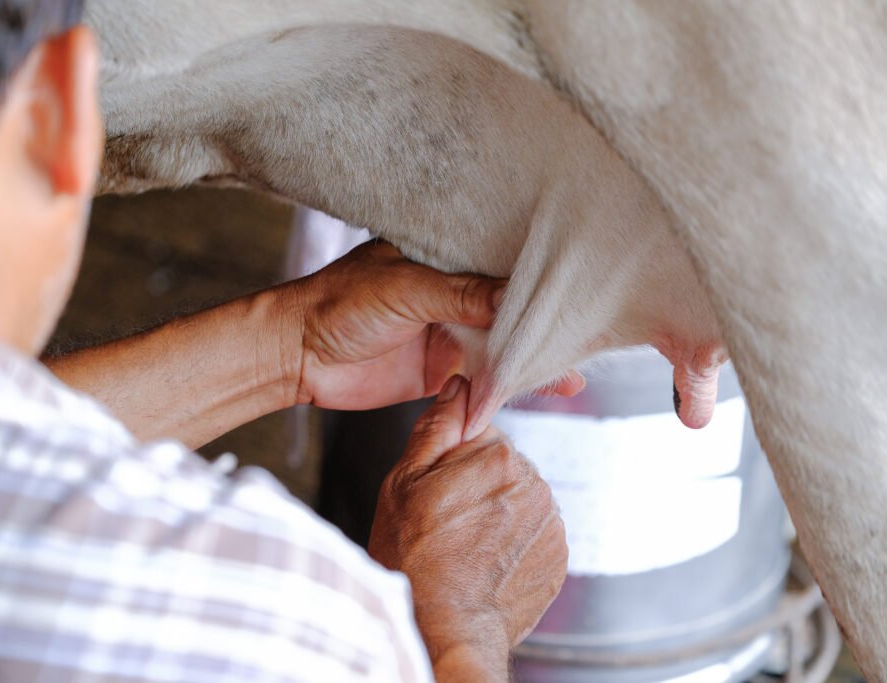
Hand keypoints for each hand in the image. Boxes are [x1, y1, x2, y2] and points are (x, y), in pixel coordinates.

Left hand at [287, 241, 583, 410]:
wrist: (297, 356)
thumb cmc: (339, 304)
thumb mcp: (405, 289)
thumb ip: (460, 294)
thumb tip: (516, 298)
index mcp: (443, 257)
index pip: (500, 262)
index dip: (535, 273)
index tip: (575, 284)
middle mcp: (452, 292)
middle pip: (508, 306)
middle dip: (543, 320)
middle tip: (589, 331)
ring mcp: (449, 331)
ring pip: (501, 344)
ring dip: (531, 358)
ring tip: (575, 371)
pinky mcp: (442, 369)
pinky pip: (483, 378)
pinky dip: (507, 386)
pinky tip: (538, 392)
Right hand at [369, 376, 567, 681]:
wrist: (444, 629)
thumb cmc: (416, 558)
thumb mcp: (405, 481)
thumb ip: (438, 425)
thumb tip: (460, 384)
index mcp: (498, 455)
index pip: (480, 432)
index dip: (453, 458)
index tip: (439, 486)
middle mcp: (534, 483)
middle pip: (503, 465)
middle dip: (477, 485)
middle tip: (446, 520)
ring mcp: (551, 522)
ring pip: (520, 499)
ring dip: (499, 514)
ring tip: (466, 545)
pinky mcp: (559, 555)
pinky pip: (535, 533)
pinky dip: (515, 543)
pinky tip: (487, 561)